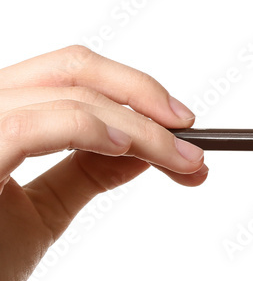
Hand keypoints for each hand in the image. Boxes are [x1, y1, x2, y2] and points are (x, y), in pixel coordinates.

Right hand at [0, 45, 207, 280]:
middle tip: (192, 137)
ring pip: (68, 96)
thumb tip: (143, 149)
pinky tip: (132, 151)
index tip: (181, 126)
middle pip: (71, 68)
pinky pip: (32, 126)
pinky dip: (93, 130)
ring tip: (181, 161)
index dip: (131, 88)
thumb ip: (84, 172)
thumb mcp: (37, 211)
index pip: (64, 72)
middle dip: (144, 98)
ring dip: (140, 128)